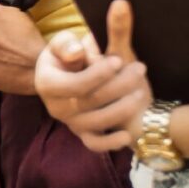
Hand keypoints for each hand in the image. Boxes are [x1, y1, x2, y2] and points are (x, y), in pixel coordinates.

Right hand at [34, 0, 151, 152]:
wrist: (66, 78)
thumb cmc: (69, 57)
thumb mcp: (66, 43)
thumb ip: (71, 42)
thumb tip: (78, 50)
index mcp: (47, 83)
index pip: (75, 84)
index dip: (98, 74)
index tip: (118, 60)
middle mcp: (55, 106)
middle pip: (91, 101)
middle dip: (119, 85)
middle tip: (140, 68)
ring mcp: (70, 123)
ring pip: (97, 122)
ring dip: (122, 109)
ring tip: (140, 92)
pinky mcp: (83, 134)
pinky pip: (95, 145)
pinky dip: (111, 143)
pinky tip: (127, 134)